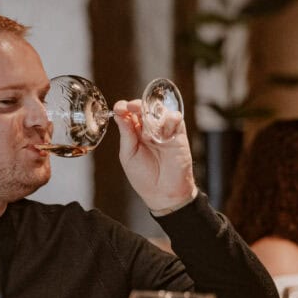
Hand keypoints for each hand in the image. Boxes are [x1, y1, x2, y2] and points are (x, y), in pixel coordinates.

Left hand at [113, 98, 195, 213]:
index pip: (128, 114)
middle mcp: (148, 130)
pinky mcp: (178, 135)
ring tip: (148, 128)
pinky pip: (176, 118)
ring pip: (159, 110)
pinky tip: (164, 131)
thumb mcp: (128, 155)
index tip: (119, 107)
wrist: (164, 193)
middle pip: (143, 108)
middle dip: (137, 105)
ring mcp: (163, 131)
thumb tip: (119, 115)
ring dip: (153, 113)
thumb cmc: (144, 178)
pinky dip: (170, 119)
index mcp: (134, 134)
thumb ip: (126, 134)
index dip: (123, 108)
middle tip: (131, 107)